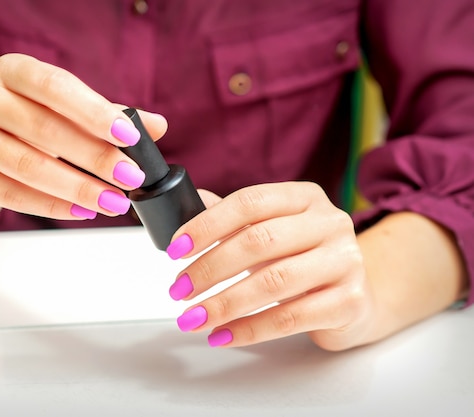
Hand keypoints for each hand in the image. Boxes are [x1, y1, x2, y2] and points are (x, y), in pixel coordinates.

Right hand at [0, 53, 167, 219]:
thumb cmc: (31, 124)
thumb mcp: (67, 111)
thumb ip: (109, 117)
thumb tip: (156, 127)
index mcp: (13, 70)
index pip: (55, 87)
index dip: (95, 112)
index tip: (132, 139)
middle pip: (43, 128)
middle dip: (94, 158)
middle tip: (131, 179)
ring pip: (25, 164)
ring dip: (76, 188)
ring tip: (113, 202)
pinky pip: (8, 193)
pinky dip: (50, 206)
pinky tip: (82, 212)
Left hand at [166, 182, 375, 350]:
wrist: (355, 299)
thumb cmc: (303, 261)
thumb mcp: (271, 232)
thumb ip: (232, 221)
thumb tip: (185, 208)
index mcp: (305, 197)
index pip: (249, 202)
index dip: (207, 225)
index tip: (176, 249)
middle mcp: (330, 223)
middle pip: (259, 241)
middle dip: (209, 268)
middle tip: (179, 289)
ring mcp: (345, 262)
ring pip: (273, 282)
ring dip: (224, 303)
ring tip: (193, 317)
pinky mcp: (349, 302)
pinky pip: (289, 318)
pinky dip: (249, 329)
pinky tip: (222, 335)